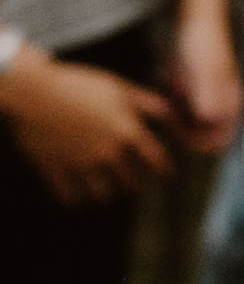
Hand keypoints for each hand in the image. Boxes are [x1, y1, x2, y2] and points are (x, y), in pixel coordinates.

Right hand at [0, 49, 174, 205]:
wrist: (35, 92)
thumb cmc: (80, 84)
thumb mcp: (119, 87)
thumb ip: (146, 102)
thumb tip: (169, 110)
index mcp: (128, 131)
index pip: (157, 161)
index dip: (165, 171)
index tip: (167, 176)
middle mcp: (108, 152)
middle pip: (131, 182)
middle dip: (137, 184)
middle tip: (136, 183)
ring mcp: (82, 163)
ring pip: (103, 194)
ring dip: (109, 194)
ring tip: (109, 192)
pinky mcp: (56, 169)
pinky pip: (71, 196)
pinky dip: (77, 199)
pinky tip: (80, 197)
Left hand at [166, 0, 242, 150]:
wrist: (197, 15)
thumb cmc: (202, 41)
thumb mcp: (203, 68)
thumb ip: (207, 94)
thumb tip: (208, 120)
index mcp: (230, 102)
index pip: (219, 141)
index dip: (197, 142)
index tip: (177, 128)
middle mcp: (222, 103)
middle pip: (203, 135)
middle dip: (183, 129)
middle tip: (168, 111)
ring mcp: (208, 96)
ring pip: (191, 122)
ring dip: (177, 115)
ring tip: (168, 93)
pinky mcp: (195, 87)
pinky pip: (183, 106)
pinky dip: (173, 101)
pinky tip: (167, 84)